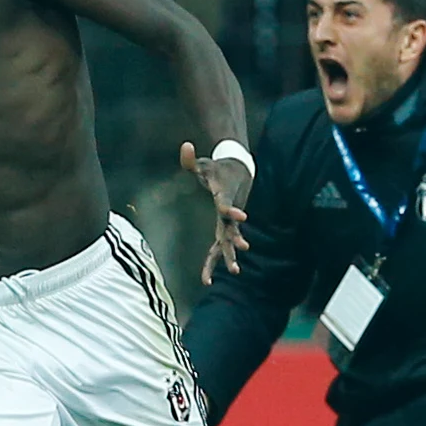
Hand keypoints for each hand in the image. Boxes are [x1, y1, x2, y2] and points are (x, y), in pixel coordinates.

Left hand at [180, 141, 250, 283]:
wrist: (238, 172)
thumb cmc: (216, 169)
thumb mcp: (203, 163)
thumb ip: (190, 158)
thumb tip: (184, 146)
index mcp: (224, 197)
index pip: (228, 205)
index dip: (232, 209)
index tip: (241, 216)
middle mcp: (229, 213)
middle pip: (232, 228)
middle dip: (236, 240)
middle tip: (242, 250)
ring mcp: (229, 222)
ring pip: (228, 243)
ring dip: (230, 257)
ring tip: (234, 271)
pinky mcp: (226, 227)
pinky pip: (219, 246)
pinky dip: (214, 260)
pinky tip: (206, 279)